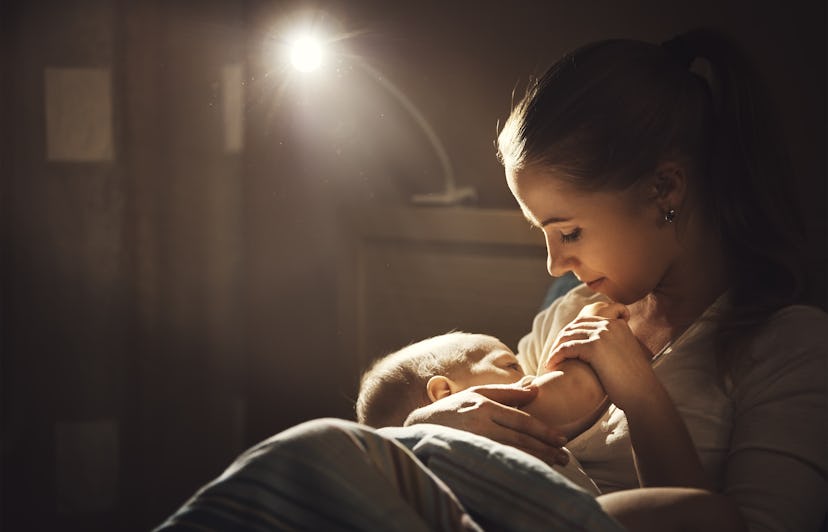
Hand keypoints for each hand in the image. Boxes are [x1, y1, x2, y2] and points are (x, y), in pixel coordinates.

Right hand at [404, 383, 569, 466]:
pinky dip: (516, 465)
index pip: (520, 420)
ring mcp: (473, 439)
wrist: (419, 426)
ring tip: (554, 465)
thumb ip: (507, 392)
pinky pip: (497, 460)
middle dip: (545, 448)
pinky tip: (529, 469)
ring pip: (511, 450)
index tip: (561, 439)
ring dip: (535, 458)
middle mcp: (480, 421)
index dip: (543, 431)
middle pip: (519, 436)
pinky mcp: (467, 452)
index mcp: (484, 405)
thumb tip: (535, 387)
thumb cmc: (452, 408)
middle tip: (565, 456)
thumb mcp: (477, 393)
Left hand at [545, 312, 655, 412]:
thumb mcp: (622, 354)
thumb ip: (609, 345)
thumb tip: (587, 348)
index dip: (572, 332)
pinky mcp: (595, 346)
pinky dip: (556, 356)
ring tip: (550, 362)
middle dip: (562, 339)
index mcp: (618, 324)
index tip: (564, 346)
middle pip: (575, 326)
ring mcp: (602, 334)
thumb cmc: (632, 381)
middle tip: (554, 354)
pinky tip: (551, 366)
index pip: (587, 320)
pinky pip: (567, 347)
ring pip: (568, 335)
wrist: (642, 393)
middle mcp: (610, 325)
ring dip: (556, 348)